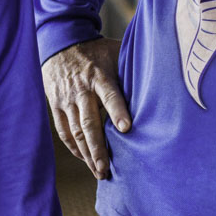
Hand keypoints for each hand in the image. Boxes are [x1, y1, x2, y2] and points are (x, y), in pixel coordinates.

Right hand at [42, 38, 128, 178]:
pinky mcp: (55, 106)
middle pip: (88, 122)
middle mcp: (81, 90)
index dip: (117, 111)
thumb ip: (130, 69)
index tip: (126, 128)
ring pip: (75, 131)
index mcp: (99, 75)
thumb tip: (159, 82)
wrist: (60, 44)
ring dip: (87, 154)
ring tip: (98, 172)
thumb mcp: (115, 52)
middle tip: (106, 168)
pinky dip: (74, 147)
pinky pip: (63, 131)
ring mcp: (66, 100)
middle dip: (97, 147)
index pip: (110, 95)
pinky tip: (85, 159)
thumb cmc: (96, 51)